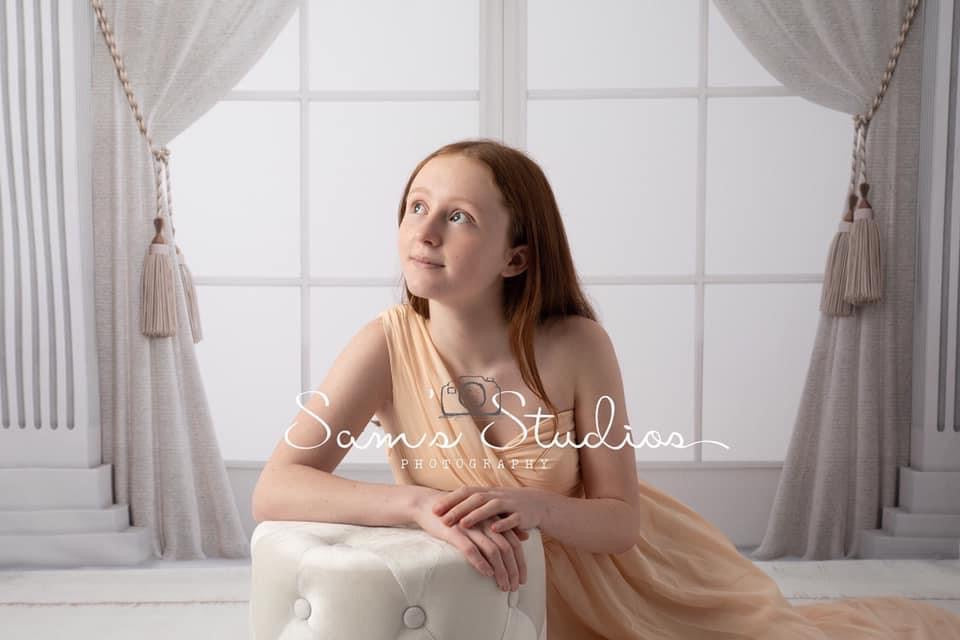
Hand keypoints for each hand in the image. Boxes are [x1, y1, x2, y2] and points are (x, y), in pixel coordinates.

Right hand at [408, 486, 527, 591]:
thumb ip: (505, 526)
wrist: (429, 505)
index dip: (521, 563)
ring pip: (493, 551)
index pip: (514, 543)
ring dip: (500, 571)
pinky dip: (481, 563)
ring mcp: (471, 527)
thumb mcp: (485, 519)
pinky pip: (471, 549)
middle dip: (513, 570)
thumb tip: (526, 536)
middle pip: (507, 548)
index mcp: (494, 520)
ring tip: (503, 586)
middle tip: (514, 587)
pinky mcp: (455, 532)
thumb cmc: (460, 514)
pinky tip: (487, 574)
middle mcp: (486, 522)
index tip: (522, 580)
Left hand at [431, 486, 546, 533]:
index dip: (450, 499)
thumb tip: (446, 511)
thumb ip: (470, 504)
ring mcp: (510, 504)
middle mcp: (496, 495)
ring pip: (492, 507)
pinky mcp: (522, 515)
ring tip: (463, 524)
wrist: (537, 504)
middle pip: (475, 498)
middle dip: (458, 509)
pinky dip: (503, 523)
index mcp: (487, 492)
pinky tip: (493, 529)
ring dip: (477, 515)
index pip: (465, 492)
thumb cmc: (506, 505)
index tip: (434, 510)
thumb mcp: (488, 502)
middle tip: (442, 519)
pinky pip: (512, 518)